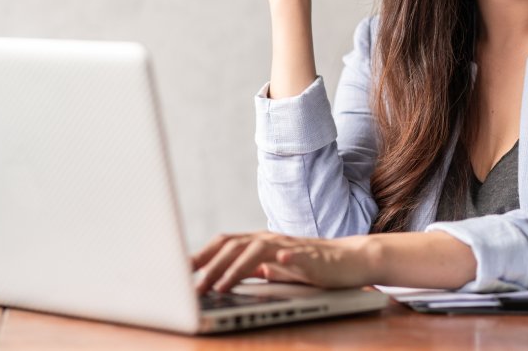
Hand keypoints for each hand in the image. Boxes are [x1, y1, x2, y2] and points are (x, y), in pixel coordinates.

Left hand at [190, 231, 377, 292]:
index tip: (178, 271)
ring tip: (218, 286)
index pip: (223, 244)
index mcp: (258, 243)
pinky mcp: (311, 256)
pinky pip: (294, 254)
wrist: (350, 260)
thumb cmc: (310, 267)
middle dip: (209, 265)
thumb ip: (250, 270)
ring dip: (234, 268)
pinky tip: (275, 262)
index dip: (201, 255)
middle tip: (192, 287)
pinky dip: (283, 257)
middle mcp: (269, 239)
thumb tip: (220, 279)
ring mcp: (289, 245)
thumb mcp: (274, 270)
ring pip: (255, 251)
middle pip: (233, 246)